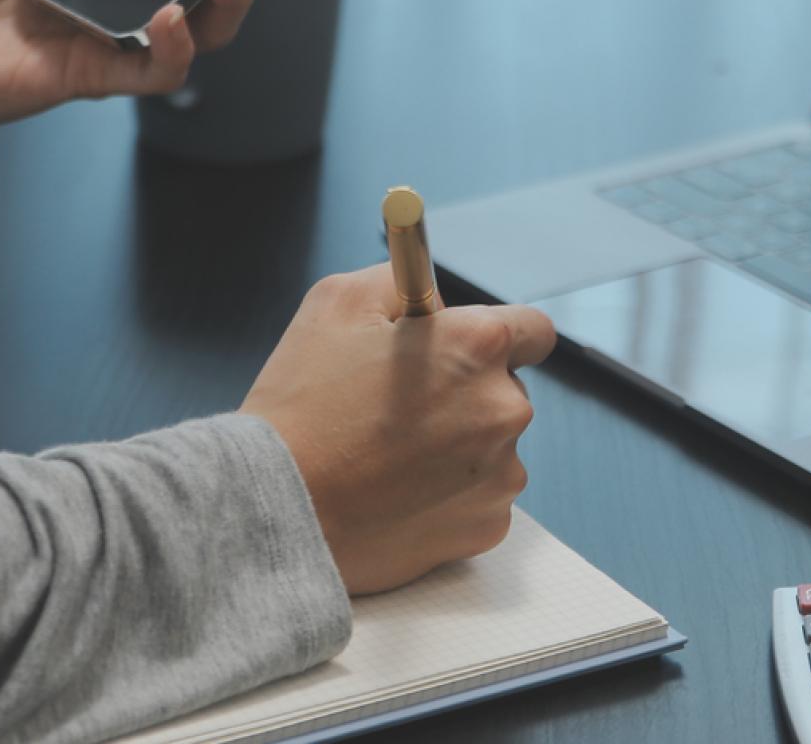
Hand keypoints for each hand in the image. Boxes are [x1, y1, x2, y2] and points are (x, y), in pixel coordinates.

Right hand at [240, 265, 555, 594]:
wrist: (277, 508)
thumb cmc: (302, 402)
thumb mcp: (337, 301)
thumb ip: (402, 284)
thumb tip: (435, 299)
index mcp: (478, 346)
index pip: (533, 329)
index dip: (497, 335)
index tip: (467, 349)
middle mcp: (505, 408)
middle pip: (507, 389)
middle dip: (467, 391)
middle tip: (403, 406)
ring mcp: (502, 474)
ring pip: (493, 446)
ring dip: (459, 445)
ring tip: (390, 455)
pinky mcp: (488, 525)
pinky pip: (480, 497)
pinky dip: (450, 494)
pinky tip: (398, 492)